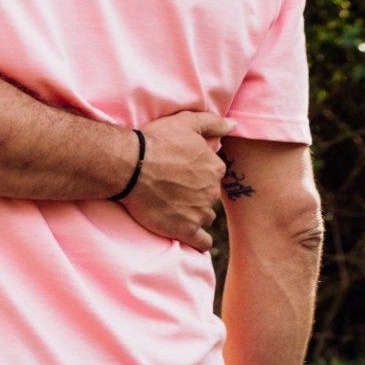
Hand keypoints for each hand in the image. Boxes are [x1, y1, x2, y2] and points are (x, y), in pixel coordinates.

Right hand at [121, 111, 232, 250]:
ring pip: (205, 217)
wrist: (130, 166)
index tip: (182, 173)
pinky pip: (202, 242)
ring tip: (174, 210)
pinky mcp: (184, 230)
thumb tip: (235, 125)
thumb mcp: (186, 122)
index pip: (214, 175)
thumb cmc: (156, 142)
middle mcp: (211, 191)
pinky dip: (199, 241)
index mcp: (215, 168)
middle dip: (197, 195)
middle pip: (209, 197)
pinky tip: (189, 235)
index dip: (199, 174)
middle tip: (174, 190)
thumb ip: (214, 123)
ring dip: (195, 215)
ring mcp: (199, 212)